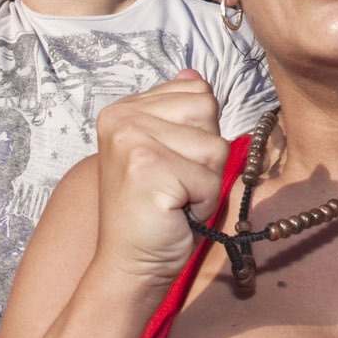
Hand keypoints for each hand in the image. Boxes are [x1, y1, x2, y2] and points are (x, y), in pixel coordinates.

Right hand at [92, 70, 231, 287]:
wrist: (129, 265)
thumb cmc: (154, 214)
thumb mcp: (167, 152)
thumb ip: (178, 112)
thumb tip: (193, 73)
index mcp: (125, 108)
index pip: (198, 91)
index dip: (199, 134)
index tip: (171, 163)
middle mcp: (122, 117)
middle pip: (209, 112)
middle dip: (205, 156)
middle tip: (175, 184)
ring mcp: (132, 140)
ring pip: (215, 147)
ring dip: (206, 182)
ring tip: (174, 199)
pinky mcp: (148, 169)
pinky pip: (211, 179)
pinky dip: (203, 204)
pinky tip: (174, 213)